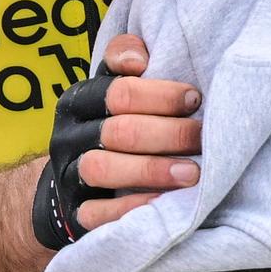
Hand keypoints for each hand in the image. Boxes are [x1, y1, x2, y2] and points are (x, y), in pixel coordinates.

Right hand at [30, 33, 202, 245]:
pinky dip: (132, 207)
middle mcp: (69, 136)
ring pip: (101, 167)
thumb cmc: (109, 125)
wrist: (70, 182)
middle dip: (168, 133)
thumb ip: (125, 59)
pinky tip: (164, 203)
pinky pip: (96, 213)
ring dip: (151, 170)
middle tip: (202, 138)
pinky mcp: (74, 211)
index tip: (195, 99)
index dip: (161, 94)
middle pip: (118, 130)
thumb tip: (139, 58)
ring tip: (192, 174)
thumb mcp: (113, 87)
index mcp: (80, 100)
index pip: (119, 90)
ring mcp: (68, 174)